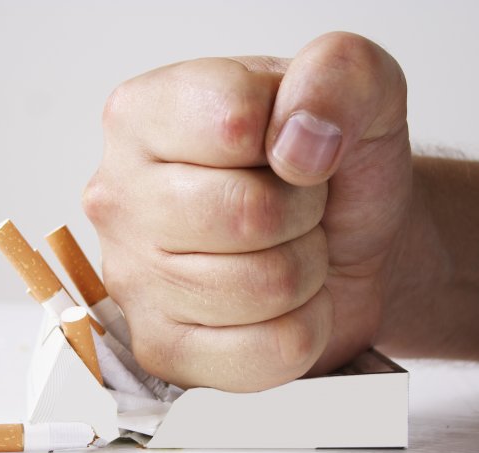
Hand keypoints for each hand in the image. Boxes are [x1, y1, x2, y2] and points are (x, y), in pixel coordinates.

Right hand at [83, 32, 410, 391]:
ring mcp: (133, 281)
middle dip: (304, 212)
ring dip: (307, 269)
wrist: (347, 243)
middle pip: (248, 215)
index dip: (294, 138)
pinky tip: (281, 303)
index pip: (232, 120)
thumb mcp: (360, 90)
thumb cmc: (333, 169)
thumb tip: (299, 142)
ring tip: (288, 249)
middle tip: (297, 207)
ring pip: (266, 287)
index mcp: (142, 116)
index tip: (292, 149)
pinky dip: (306, 327)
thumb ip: (340, 73)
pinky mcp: (164, 349)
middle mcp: (118, 197)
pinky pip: (270, 352)